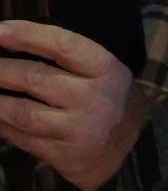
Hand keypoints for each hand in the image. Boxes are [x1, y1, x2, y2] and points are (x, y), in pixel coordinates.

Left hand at [0, 21, 148, 190]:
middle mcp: (96, 99)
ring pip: (22, 113)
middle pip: (35, 79)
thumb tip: (13, 43)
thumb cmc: (110, 99)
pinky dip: (4, 126)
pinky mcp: (66, 155)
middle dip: (1, 70)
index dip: (27, 35)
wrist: (131, 149)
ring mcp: (81, 130)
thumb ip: (67, 59)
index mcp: (107, 70)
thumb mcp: (104, 72)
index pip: (63, 46)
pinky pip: (24, 138)